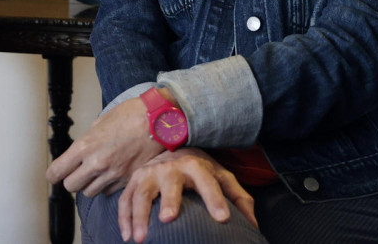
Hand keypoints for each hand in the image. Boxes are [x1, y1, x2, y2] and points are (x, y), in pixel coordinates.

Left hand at [46, 97, 163, 196]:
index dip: (53, 175)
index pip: (57, 172)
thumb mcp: (100, 122)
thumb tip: (79, 152)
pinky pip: (109, 192)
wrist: (158, 120)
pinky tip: (112, 174)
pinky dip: (107, 186)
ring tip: (96, 173)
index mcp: (85, 146)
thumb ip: (87, 140)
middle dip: (71, 180)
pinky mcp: (127, 180)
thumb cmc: (130, 115)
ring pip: (89, 192)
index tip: (54, 174)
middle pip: (71, 186)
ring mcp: (113, 174)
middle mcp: (96, 163)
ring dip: (89, 184)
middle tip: (76, 173)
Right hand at [118, 148, 256, 242]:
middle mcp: (170, 167)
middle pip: (170, 182)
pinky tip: (127, 237)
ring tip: (140, 238)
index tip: (223, 219)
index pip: (208, 181)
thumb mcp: (221, 177)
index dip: (216, 199)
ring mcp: (149, 173)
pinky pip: (125, 199)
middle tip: (169, 219)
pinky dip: (123, 218)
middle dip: (170, 200)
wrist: (170, 143)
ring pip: (141, 192)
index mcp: (196, 165)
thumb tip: (253, 225)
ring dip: (139, 215)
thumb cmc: (200, 170)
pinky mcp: (134, 181)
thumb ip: (238, 198)